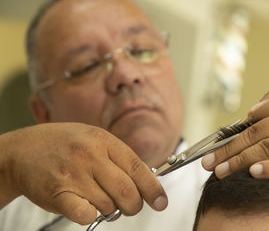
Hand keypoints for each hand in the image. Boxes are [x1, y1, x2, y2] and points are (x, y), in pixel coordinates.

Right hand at [0, 123, 166, 224]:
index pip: (138, 168)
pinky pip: (85, 214)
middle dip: (134, 205)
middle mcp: (90, 155)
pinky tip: (85, 206)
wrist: (23, 150)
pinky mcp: (57, 192)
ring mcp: (74, 174)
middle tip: (130, 207)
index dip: (153, 189)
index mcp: (104, 141)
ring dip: (109, 210)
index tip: (161, 202)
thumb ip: (118, 157)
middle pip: (127, 191)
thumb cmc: (64, 145)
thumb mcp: (94, 139)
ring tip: (99, 200)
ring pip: (108, 205)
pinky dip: (90, 215)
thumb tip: (145, 181)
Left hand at [202, 89, 268, 184]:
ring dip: (240, 160)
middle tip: (209, 162)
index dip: (233, 133)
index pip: (257, 118)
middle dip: (229, 149)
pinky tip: (254, 173)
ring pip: (268, 148)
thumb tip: (253, 109)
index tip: (217, 145)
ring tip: (222, 171)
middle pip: (257, 133)